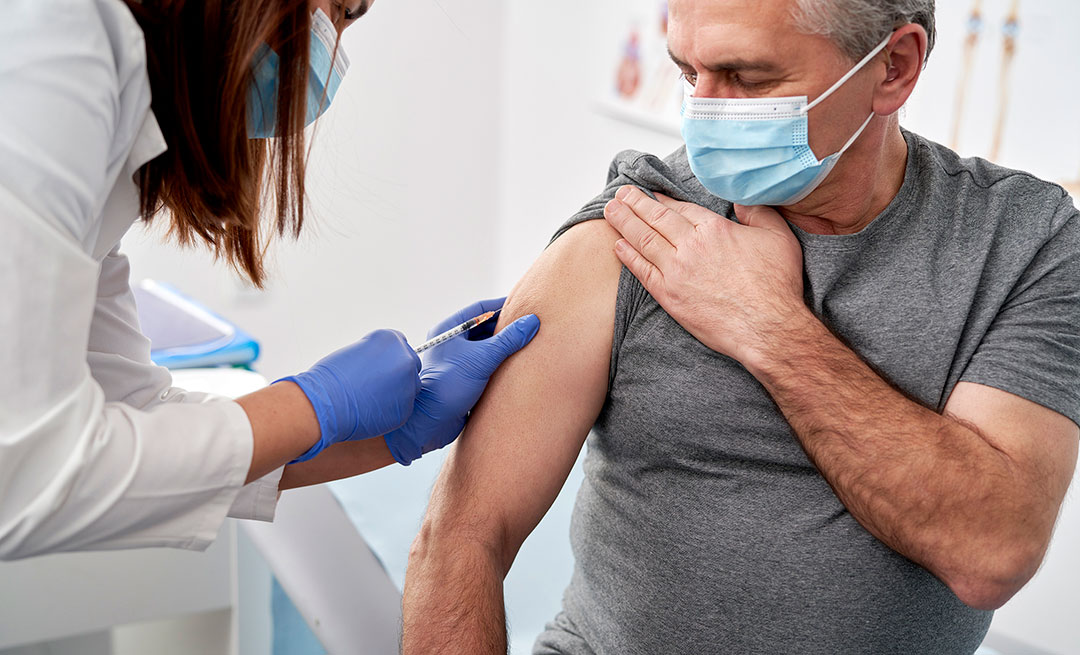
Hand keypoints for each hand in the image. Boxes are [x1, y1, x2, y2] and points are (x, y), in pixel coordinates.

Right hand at [279, 330, 421, 462]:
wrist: (324, 404)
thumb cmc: (330, 378)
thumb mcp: (356, 352)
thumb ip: (377, 355)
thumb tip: (384, 364)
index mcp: (391, 339)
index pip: (401, 345)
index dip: (388, 357)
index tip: (377, 366)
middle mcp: (405, 358)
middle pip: (410, 365)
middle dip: (397, 374)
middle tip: (375, 383)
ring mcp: (408, 384)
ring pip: (410, 387)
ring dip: (396, 392)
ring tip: (370, 398)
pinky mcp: (406, 408)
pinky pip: (403, 407)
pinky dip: (391, 409)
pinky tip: (371, 410)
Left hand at [385, 298, 539, 464]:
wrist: (429, 423)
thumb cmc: (448, 386)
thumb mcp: (482, 359)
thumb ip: (508, 340)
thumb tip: (532, 322)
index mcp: (449, 330)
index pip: (480, 309)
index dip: (503, 306)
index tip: (526, 305)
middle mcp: (452, 343)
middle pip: (485, 329)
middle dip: (507, 328)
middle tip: (531, 327)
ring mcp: (458, 363)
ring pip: (487, 349)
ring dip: (505, 349)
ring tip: (529, 346)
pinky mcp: (464, 381)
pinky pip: (486, 367)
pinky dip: (501, 366)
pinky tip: (518, 368)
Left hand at [603, 186, 804, 366]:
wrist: (767, 327)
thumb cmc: (776, 285)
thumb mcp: (778, 237)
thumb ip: (758, 213)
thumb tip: (742, 202)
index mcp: (714, 229)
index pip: (680, 208)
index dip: (663, 199)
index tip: (651, 194)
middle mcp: (690, 246)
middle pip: (656, 219)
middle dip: (635, 203)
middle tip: (621, 193)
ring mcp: (676, 271)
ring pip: (643, 240)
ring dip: (624, 222)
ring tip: (611, 210)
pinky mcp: (669, 296)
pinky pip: (642, 271)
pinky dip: (628, 257)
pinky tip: (618, 246)